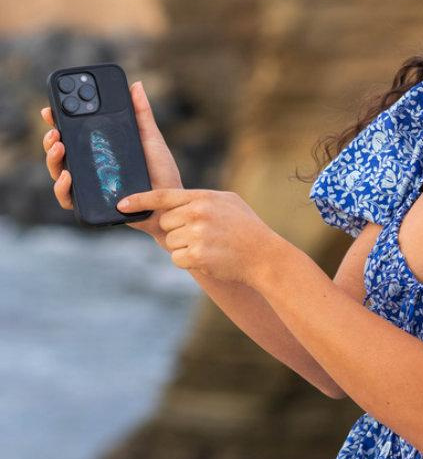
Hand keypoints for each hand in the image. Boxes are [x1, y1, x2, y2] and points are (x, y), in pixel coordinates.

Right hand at [41, 80, 182, 247]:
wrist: (170, 203)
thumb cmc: (162, 172)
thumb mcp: (151, 139)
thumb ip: (141, 114)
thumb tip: (136, 85)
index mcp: (101, 148)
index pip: (74, 132)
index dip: (58, 121)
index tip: (50, 109)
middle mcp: (91, 165)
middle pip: (60, 150)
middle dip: (51, 138)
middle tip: (54, 130)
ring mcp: (89, 184)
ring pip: (58, 171)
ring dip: (52, 159)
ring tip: (59, 147)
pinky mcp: (92, 204)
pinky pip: (68, 198)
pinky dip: (62, 188)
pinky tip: (67, 176)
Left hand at [116, 188, 281, 286]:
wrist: (264, 255)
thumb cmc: (247, 228)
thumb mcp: (228, 202)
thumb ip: (201, 199)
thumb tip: (172, 203)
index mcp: (204, 197)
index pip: (163, 196)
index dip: (139, 200)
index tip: (121, 205)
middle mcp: (198, 213)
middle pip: (165, 223)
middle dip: (177, 231)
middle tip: (201, 235)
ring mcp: (198, 234)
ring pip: (170, 242)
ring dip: (184, 248)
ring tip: (210, 246)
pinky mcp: (198, 255)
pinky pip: (177, 259)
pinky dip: (189, 262)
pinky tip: (210, 258)